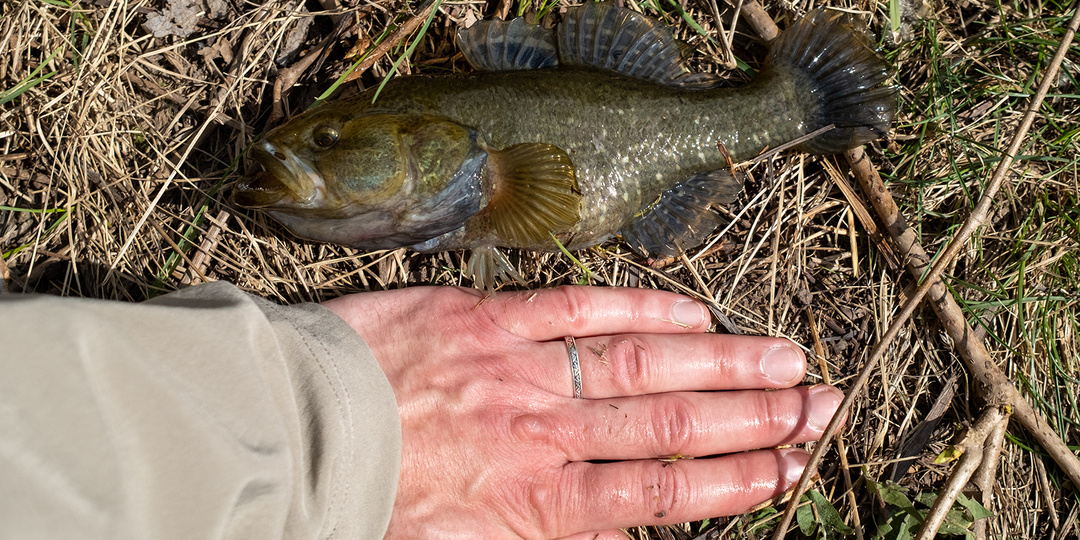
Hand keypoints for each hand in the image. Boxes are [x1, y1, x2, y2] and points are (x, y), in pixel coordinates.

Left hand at [323, 286, 842, 539]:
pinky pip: (577, 309)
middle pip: (673, 427)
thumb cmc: (361, 511)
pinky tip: (692, 308)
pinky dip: (640, 308)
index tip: (794, 468)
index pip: (663, 498)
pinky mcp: (486, 318)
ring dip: (721, 362)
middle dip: (756, 420)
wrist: (286, 436)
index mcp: (537, 509)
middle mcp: (546, 438)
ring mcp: (521, 372)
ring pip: (641, 366)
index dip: (738, 483)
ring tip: (787, 359)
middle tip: (823, 407)